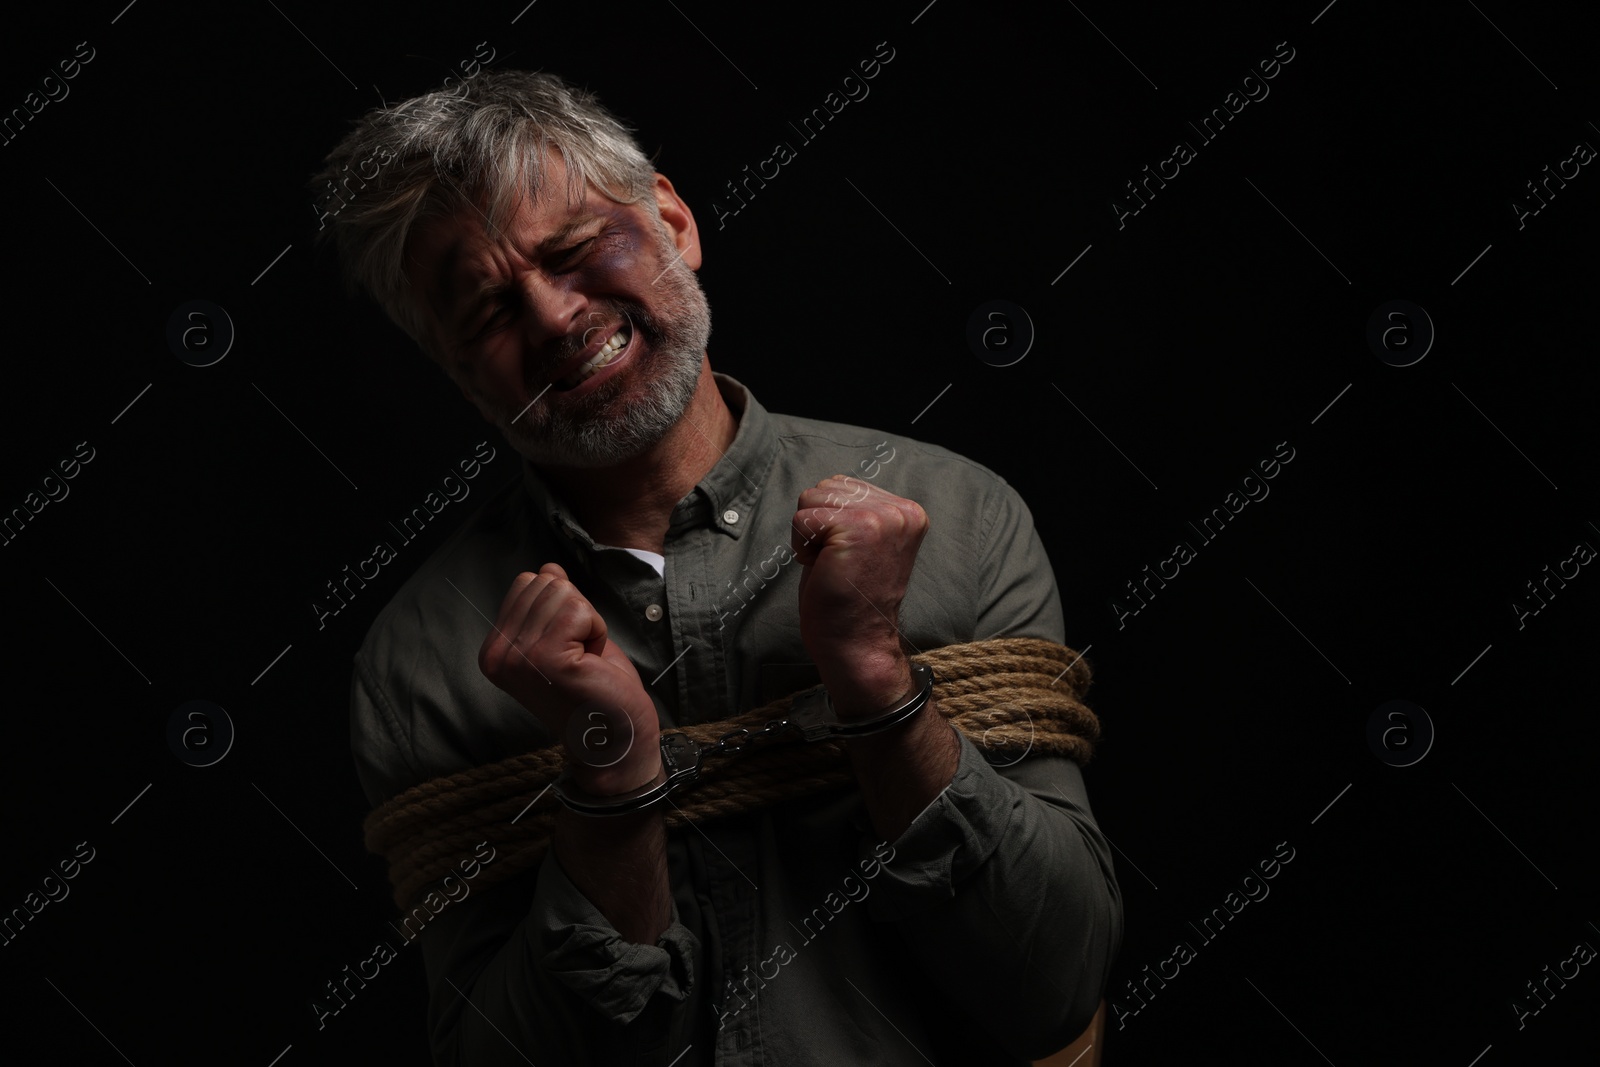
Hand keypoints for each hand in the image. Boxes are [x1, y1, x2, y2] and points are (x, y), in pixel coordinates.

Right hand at [477, 563, 660, 793]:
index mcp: (495, 648)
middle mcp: (498, 654)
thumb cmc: (596, 692)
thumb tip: (548, 567)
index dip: (562, 607)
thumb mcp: (568, 636)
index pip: (527, 582)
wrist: (613, 741)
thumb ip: (552, 604)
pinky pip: (579, 610)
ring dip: (588, 623)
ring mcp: (519, 657)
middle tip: (580, 656)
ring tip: (586, 660)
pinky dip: (597, 631)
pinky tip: (592, 662)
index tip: (568, 647)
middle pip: (546, 582)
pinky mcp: (546, 659)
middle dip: (576, 612)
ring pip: (564, 592)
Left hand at [789, 475, 928, 716]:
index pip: (843, 485)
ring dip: (809, 535)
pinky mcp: (858, 529)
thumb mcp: (861, 543)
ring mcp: (882, 518)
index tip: (847, 557)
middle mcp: (901, 511)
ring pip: (811, 497)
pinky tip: (823, 570)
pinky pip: (801, 519)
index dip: (830, 521)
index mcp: (907, 512)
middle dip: (818, 524)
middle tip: (838, 563)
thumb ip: (855, 511)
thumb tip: (827, 485)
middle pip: (825, 486)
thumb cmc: (850, 598)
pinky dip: (801, 547)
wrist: (858, 643)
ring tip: (832, 565)